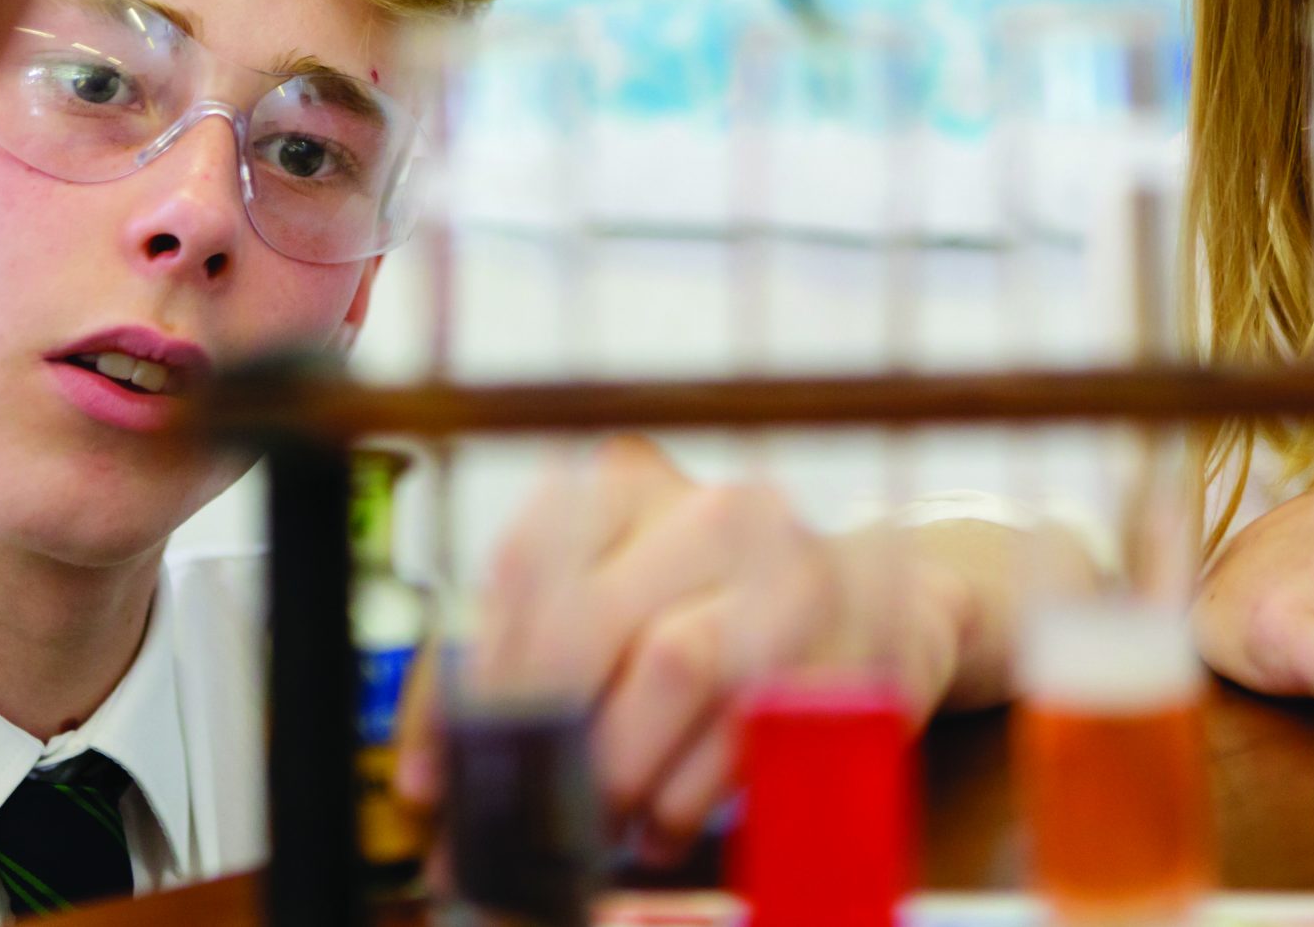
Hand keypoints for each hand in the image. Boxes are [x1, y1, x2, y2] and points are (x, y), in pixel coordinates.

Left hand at [394, 437, 973, 864]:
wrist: (877, 602)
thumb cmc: (720, 608)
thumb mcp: (622, 598)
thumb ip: (533, 658)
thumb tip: (438, 774)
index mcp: (632, 484)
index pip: (520, 568)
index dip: (464, 685)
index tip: (435, 780)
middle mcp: (712, 509)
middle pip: (592, 616)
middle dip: (541, 739)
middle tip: (519, 818)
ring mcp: (792, 570)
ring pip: (676, 661)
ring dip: (622, 771)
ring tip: (604, 825)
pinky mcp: (851, 640)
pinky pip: (752, 725)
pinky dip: (693, 795)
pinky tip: (665, 827)